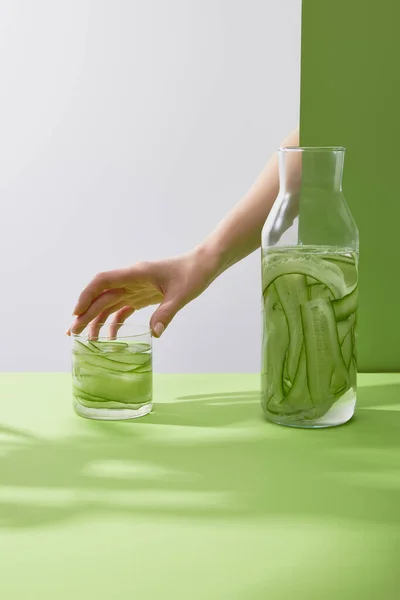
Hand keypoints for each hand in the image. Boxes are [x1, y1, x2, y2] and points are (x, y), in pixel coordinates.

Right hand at [67, 247, 218, 338]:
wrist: (204, 265)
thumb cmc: (193, 274)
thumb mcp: (182, 294)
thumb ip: (167, 313)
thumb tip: (154, 334)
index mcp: (136, 273)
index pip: (103, 281)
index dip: (87, 296)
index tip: (76, 313)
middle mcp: (131, 280)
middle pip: (101, 296)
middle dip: (85, 313)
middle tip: (72, 333)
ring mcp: (136, 288)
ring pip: (109, 304)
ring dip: (96, 319)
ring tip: (86, 339)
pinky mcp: (143, 295)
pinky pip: (123, 308)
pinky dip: (114, 322)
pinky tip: (110, 336)